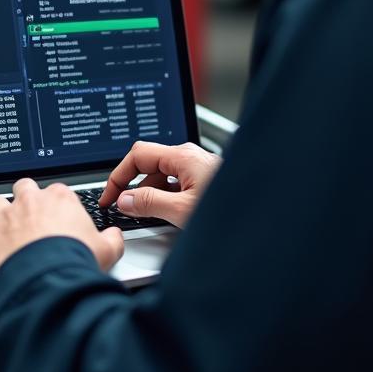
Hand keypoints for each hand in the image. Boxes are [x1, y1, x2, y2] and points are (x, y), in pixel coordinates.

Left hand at [0, 178, 124, 280]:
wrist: (48, 280)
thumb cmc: (75, 262)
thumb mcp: (107, 250)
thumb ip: (112, 239)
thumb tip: (115, 237)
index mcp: (60, 199)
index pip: (57, 191)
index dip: (56, 205)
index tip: (58, 218)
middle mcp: (31, 201)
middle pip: (23, 188)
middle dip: (25, 199)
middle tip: (29, 217)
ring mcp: (6, 215)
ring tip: (2, 226)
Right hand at [99, 141, 220, 227]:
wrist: (264, 215)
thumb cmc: (231, 209)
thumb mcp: (182, 211)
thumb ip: (150, 203)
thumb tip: (126, 200)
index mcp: (182, 156)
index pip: (137, 155)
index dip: (117, 176)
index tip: (108, 196)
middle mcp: (190, 157)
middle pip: (149, 164)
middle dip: (133, 185)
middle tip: (121, 207)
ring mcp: (198, 167)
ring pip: (163, 175)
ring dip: (150, 193)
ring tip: (144, 216)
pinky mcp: (205, 179)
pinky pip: (176, 183)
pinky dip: (165, 196)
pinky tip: (166, 214)